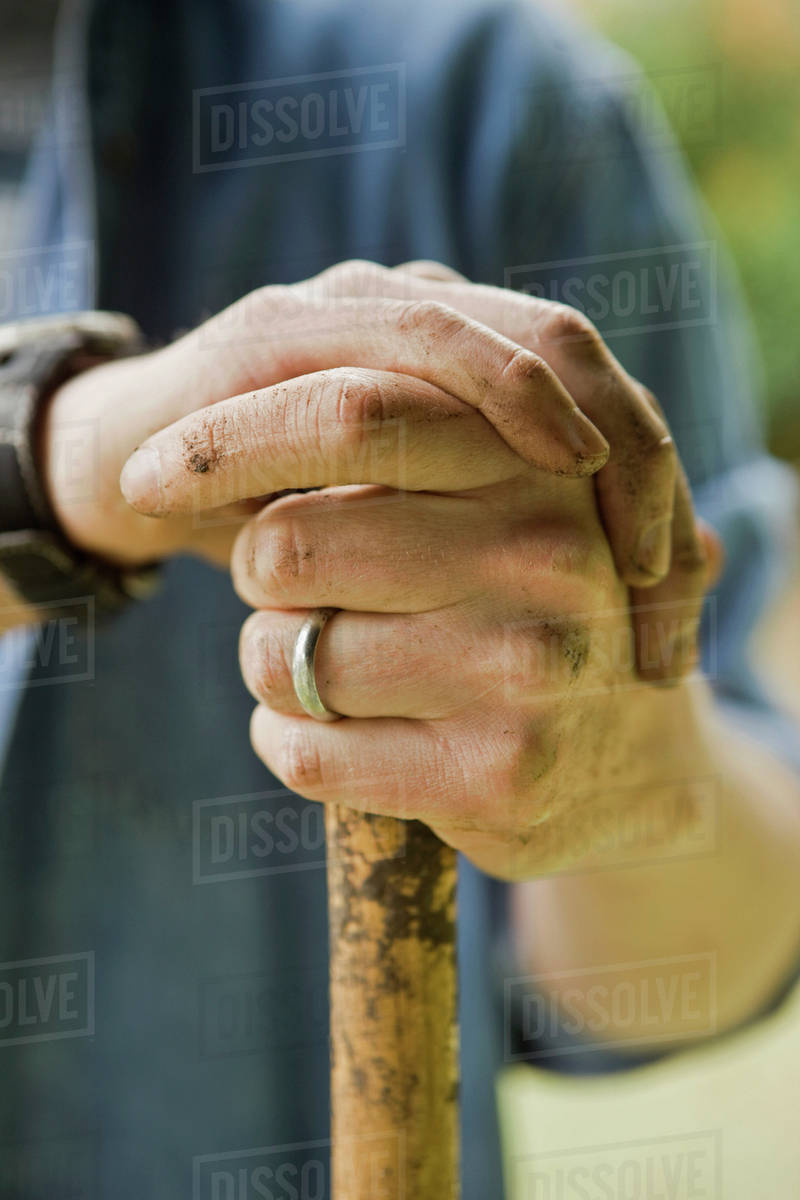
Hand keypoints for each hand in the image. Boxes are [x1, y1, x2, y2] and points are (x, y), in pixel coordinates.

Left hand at [115, 263, 720, 878]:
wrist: (633, 760)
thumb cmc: (524, 610)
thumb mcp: (500, 506)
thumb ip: (414, 438)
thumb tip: (243, 398)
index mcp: (533, 466)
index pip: (355, 414)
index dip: (227, 440)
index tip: (151, 474)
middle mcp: (542, 558)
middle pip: (287, 543)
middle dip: (257, 571)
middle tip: (292, 590)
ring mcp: (526, 673)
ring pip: (280, 652)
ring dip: (271, 661)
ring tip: (333, 667)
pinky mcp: (498, 776)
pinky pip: (304, 750)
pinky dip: (286, 740)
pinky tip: (334, 735)